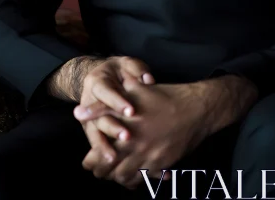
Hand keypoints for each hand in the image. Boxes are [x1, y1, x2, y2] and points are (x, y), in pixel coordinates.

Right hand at [73, 55, 156, 164]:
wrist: (102, 76)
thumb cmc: (119, 71)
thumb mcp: (127, 64)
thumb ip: (136, 70)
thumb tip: (148, 80)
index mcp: (96, 81)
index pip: (105, 92)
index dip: (117, 102)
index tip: (131, 111)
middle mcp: (88, 100)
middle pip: (97, 116)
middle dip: (112, 127)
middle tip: (127, 137)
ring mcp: (87, 116)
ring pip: (93, 132)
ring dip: (103, 146)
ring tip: (114, 157)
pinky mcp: (90, 128)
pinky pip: (94, 142)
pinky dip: (100, 153)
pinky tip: (110, 163)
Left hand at [80, 71, 210, 188]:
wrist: (195, 108)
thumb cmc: (163, 96)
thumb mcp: (132, 92)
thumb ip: (103, 105)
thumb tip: (78, 111)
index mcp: (124, 128)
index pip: (98, 153)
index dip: (90, 160)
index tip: (87, 160)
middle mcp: (135, 145)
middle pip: (109, 170)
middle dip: (101, 171)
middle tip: (99, 168)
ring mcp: (149, 156)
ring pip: (124, 178)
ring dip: (117, 177)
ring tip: (114, 172)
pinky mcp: (161, 164)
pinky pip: (144, 180)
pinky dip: (136, 181)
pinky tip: (135, 176)